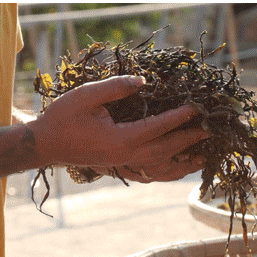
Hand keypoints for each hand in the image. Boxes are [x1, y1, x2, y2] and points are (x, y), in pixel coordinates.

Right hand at [30, 76, 206, 183]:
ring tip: (205, 154)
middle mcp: (125, 156)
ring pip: (162, 168)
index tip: (196, 108)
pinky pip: (151, 174)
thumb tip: (144, 81)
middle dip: (190, 139)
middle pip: (166, 150)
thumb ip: (116, 87)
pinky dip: (169, 173)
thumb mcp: (87, 95)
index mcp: (120, 140)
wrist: (45, 144)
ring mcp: (123, 165)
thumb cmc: (63, 117)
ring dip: (185, 162)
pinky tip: (180, 168)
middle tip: (211, 129)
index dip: (179, 117)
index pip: (158, 128)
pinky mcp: (119, 168)